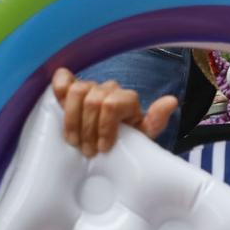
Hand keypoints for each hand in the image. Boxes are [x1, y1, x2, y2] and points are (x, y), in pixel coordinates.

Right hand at [50, 68, 176, 156]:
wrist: (109, 147)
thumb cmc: (126, 143)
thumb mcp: (142, 139)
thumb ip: (155, 122)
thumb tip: (170, 101)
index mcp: (128, 100)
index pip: (112, 104)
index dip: (104, 127)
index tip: (103, 148)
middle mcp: (109, 90)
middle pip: (93, 100)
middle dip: (88, 129)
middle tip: (88, 150)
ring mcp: (90, 87)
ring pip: (76, 91)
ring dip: (72, 120)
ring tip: (74, 141)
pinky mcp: (71, 87)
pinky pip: (62, 79)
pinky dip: (59, 89)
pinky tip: (59, 106)